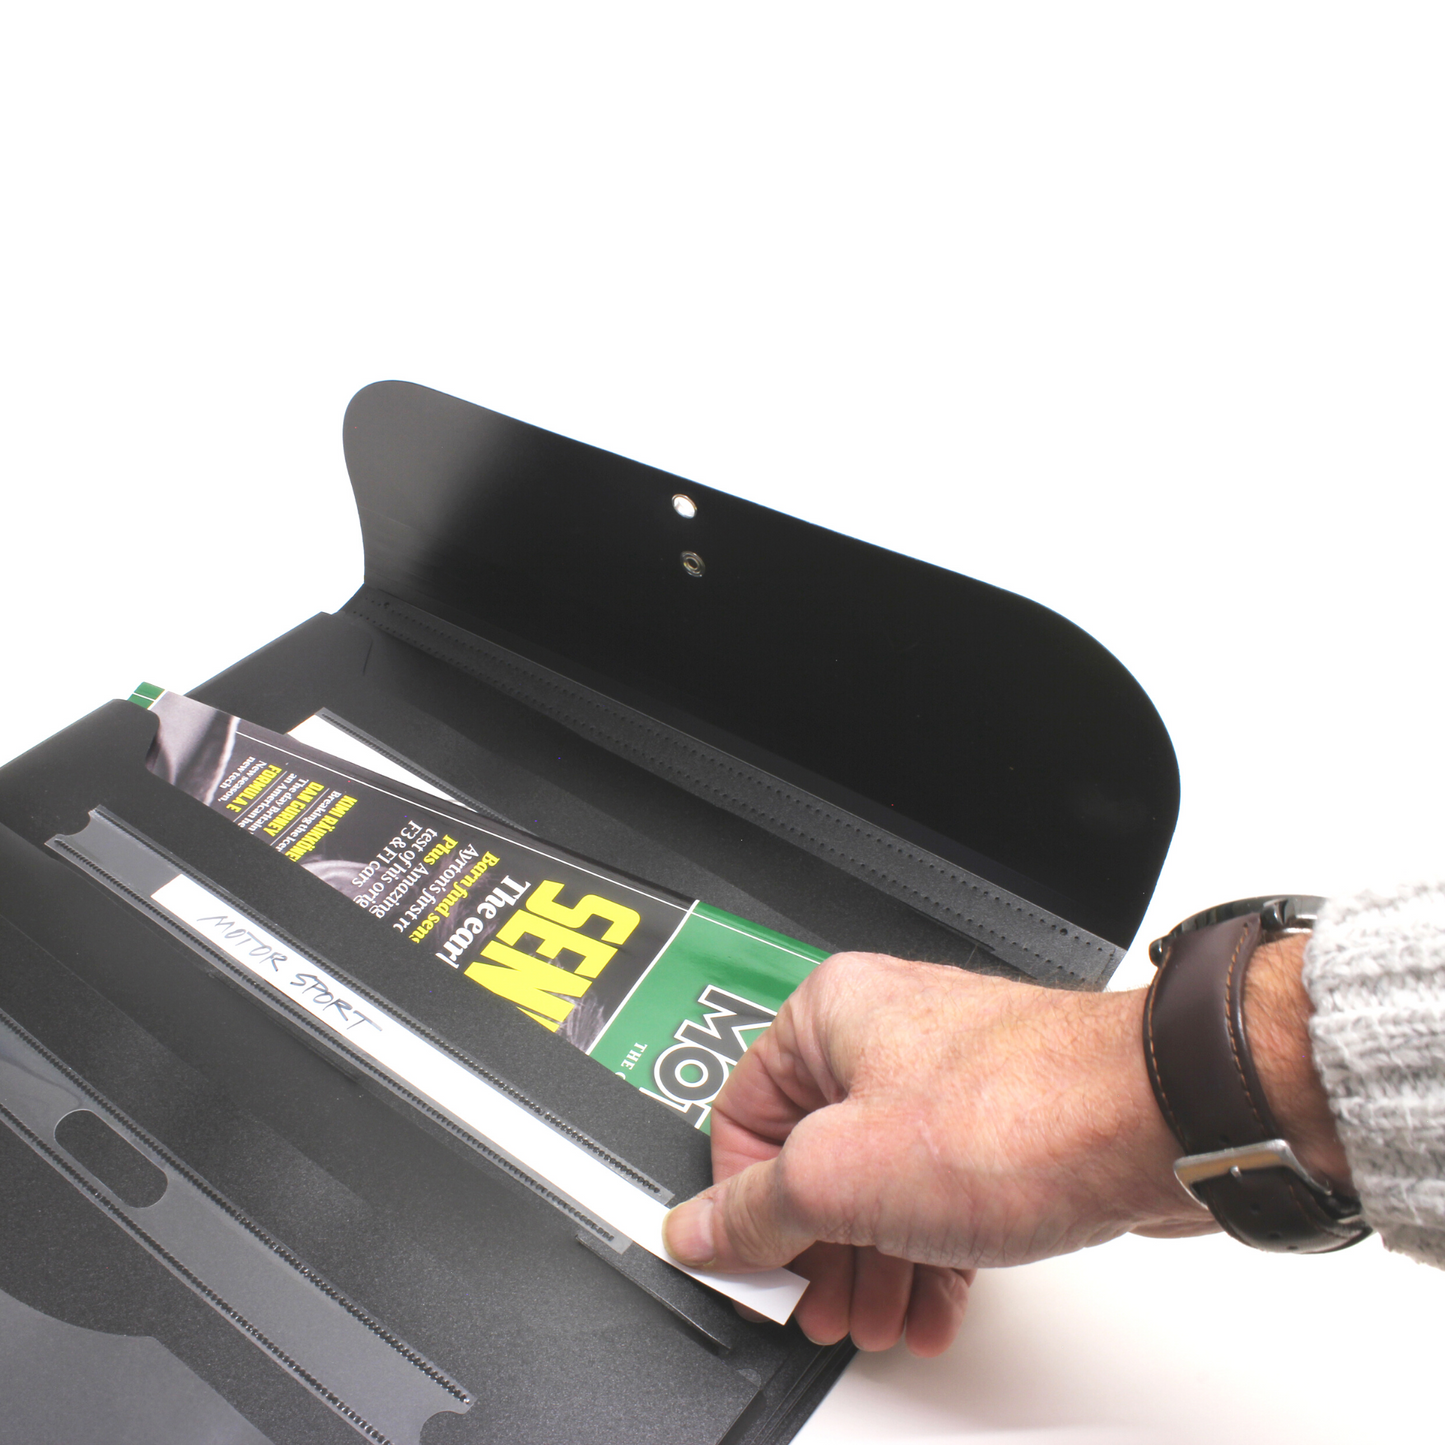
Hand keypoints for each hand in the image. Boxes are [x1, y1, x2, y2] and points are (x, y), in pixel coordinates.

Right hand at [663, 952, 1214, 1353]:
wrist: (1157, 1123)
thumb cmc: (1021, 1112)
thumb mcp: (843, 1175)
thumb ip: (756, 1210)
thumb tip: (700, 1230)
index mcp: (828, 1016)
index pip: (742, 1118)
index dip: (740, 1207)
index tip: (753, 1271)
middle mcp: (883, 1036)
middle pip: (812, 1160)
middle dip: (816, 1251)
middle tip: (821, 1307)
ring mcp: (945, 1081)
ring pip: (879, 1186)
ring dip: (872, 1265)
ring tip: (878, 1319)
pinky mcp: (997, 1126)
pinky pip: (938, 1198)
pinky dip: (927, 1256)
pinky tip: (931, 1308)